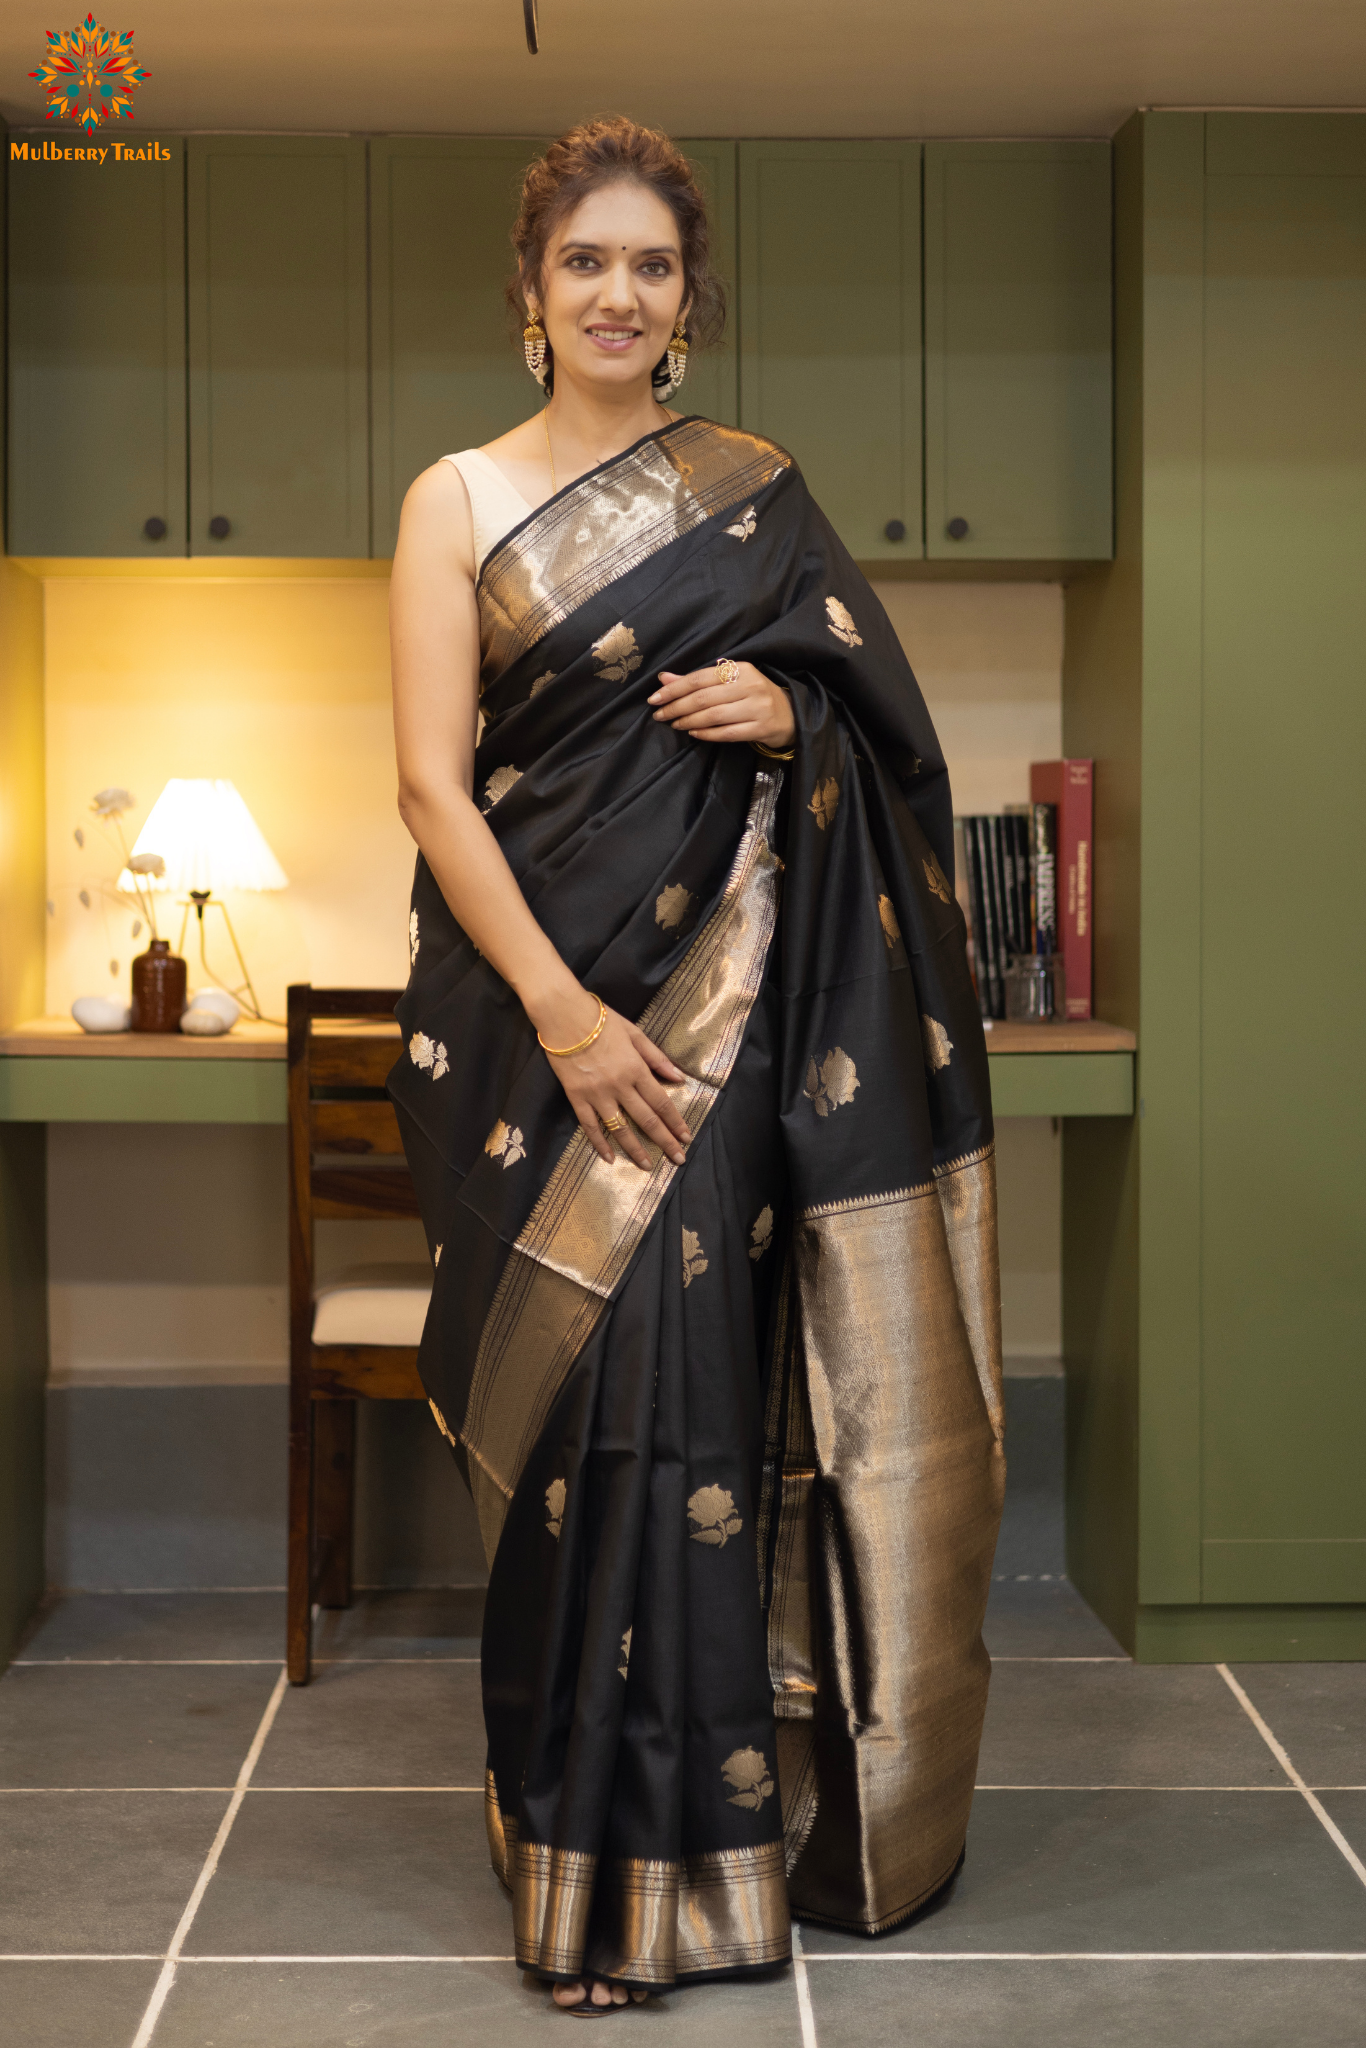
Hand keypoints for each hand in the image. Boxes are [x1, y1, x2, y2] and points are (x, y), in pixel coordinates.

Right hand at [532, 987, 691, 1169]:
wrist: (564, 1016)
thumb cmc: (602, 1020)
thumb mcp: (635, 1033)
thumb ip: (656, 1058)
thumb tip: (678, 1078)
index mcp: (636, 1069)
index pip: (661, 1102)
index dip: (676, 1122)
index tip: (686, 1137)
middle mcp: (620, 1086)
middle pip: (646, 1120)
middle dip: (665, 1141)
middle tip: (678, 1159)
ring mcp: (597, 1095)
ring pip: (620, 1129)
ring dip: (636, 1150)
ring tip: (647, 1166)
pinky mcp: (577, 1098)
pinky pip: (590, 1126)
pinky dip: (600, 1143)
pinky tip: (610, 1159)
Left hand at [649, 660, 794, 750]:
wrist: (791, 714)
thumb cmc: (754, 696)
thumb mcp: (730, 682)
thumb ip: (697, 680)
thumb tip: (663, 679)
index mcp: (741, 668)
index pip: (700, 678)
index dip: (675, 688)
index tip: (654, 698)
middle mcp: (750, 685)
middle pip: (704, 697)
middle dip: (677, 707)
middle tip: (659, 715)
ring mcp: (757, 707)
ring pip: (714, 715)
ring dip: (689, 721)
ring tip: (674, 724)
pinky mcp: (761, 728)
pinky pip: (727, 732)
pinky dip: (707, 734)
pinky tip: (693, 733)